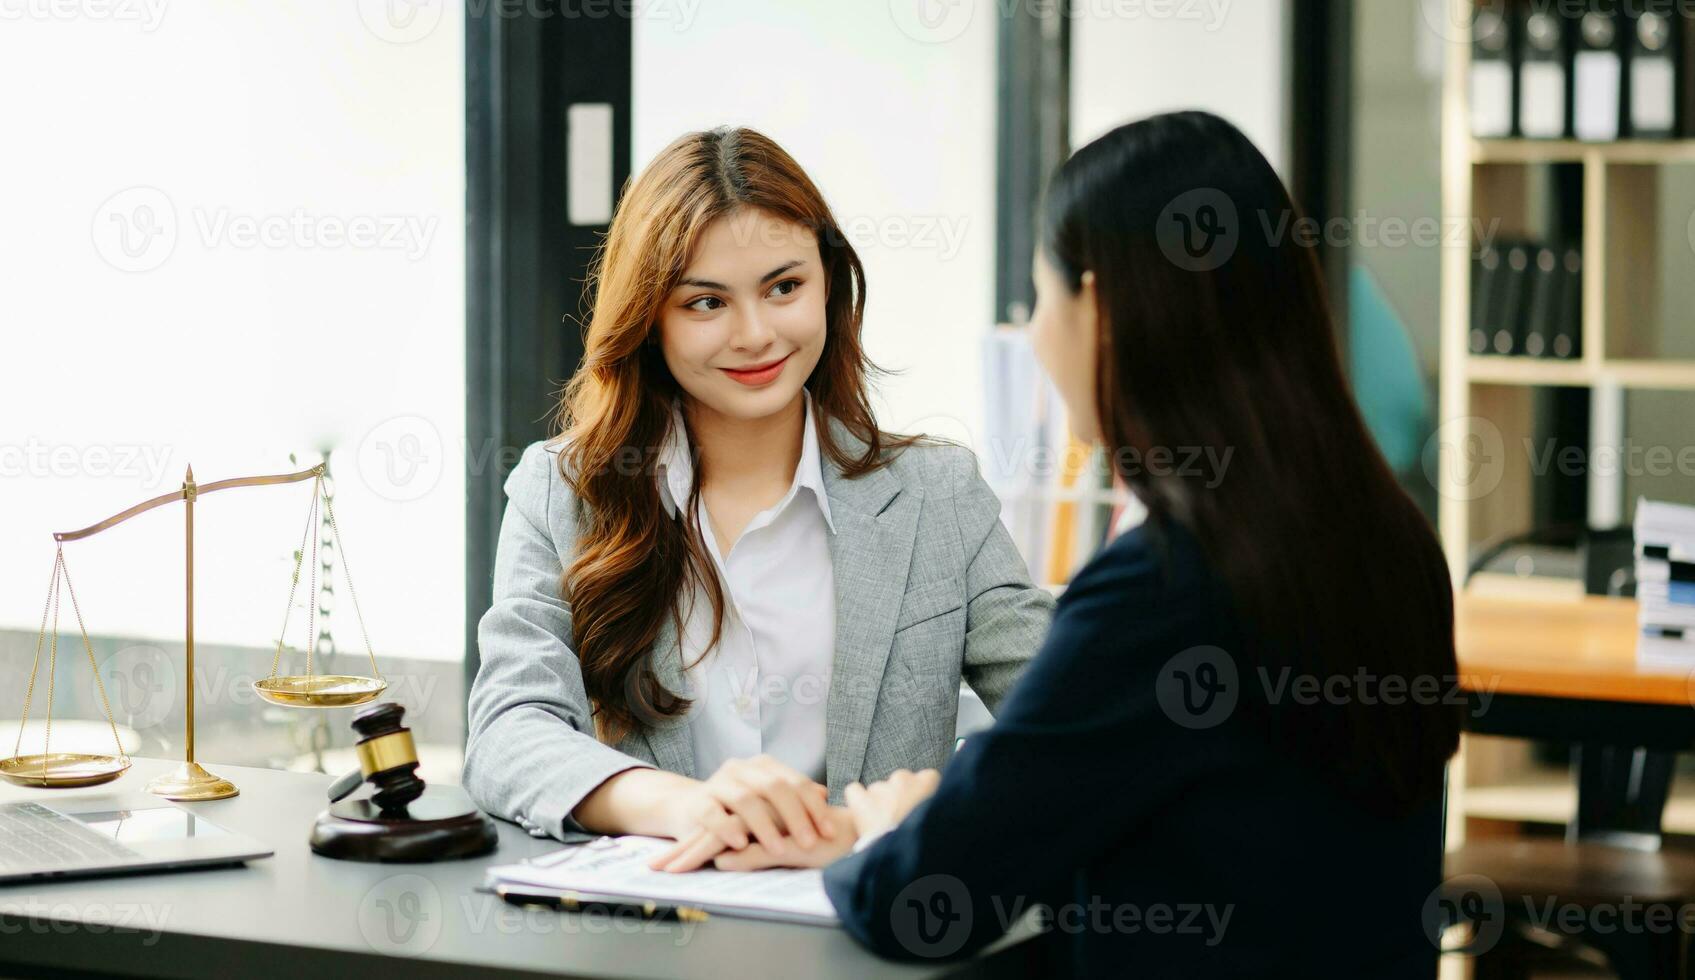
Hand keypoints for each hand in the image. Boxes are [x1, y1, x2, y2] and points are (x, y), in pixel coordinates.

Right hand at [648, 755, 833, 869]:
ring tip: (779, 850)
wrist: (690, 810)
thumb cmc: (738, 811)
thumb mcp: (768, 803)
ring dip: (764, 827)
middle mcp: (742, 769)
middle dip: (795, 817)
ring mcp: (718, 783)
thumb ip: (794, 798)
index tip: (830, 833)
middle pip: (774, 787)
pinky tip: (740, 844)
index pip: (796, 782)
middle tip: (810, 843)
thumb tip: (824, 794)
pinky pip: (713, 813)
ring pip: (745, 800)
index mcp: (763, 767)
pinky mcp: (698, 802)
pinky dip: (727, 828)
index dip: (815, 807)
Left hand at [844, 768, 939, 842]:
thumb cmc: (931, 843)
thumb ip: (937, 806)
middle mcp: (904, 779)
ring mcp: (882, 789)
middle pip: (900, 782)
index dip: (920, 794)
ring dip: (880, 802)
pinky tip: (863, 815)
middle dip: (899, 797)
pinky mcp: (862, 801)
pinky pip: (854, 791)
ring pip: (878, 789)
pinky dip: (857, 802)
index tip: (919, 808)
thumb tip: (934, 808)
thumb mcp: (944, 819)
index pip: (925, 778)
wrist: (910, 859)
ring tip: (884, 825)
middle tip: (901, 819)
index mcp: (928, 781)